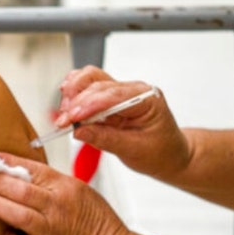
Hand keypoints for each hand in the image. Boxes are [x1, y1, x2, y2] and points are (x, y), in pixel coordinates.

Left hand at [0, 154, 129, 234]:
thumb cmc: (94, 221)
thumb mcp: (78, 189)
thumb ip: (50, 181)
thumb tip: (17, 171)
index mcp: (66, 188)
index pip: (32, 169)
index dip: (7, 162)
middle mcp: (57, 208)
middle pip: (19, 189)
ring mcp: (50, 232)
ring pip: (16, 214)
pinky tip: (4, 234)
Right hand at [56, 66, 189, 180]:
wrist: (170, 156)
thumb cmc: (161, 153)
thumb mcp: (135, 151)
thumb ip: (106, 139)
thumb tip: (79, 130)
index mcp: (147, 98)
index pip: (112, 94)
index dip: (88, 105)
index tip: (71, 118)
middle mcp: (133, 90)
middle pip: (98, 83)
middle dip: (76, 102)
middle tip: (62, 121)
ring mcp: (121, 92)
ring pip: (91, 79)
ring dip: (73, 93)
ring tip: (63, 113)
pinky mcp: (110, 98)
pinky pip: (89, 88)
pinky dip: (75, 94)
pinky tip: (67, 105)